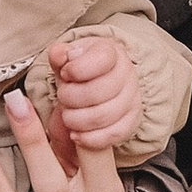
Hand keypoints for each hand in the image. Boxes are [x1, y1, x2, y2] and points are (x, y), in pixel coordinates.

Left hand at [45, 31, 139, 153]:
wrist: (96, 88)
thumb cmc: (81, 72)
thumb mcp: (68, 60)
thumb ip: (59, 55)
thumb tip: (59, 54)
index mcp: (112, 53)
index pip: (101, 59)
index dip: (77, 69)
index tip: (65, 73)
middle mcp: (127, 74)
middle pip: (98, 91)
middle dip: (71, 98)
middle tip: (62, 97)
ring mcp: (132, 99)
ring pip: (104, 116)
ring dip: (76, 120)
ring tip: (67, 116)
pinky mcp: (132, 121)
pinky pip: (114, 135)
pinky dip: (90, 139)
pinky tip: (76, 134)